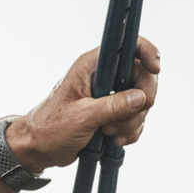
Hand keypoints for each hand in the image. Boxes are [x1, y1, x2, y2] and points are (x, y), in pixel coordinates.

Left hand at [7, 37, 159, 171]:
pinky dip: (130, 130)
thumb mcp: (81, 117)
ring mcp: (109, 94)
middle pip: (142, 76)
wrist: (38, 148)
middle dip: (141, 102)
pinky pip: (135, 117)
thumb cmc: (49, 128)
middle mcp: (102, 76)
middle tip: (125, 120)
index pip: (126, 44)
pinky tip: (114, 140)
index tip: (155, 68)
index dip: (146, 51)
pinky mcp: (112, 112)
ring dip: (132, 121)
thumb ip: (112, 106)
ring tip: (110, 133)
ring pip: (141, 101)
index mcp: (90, 67)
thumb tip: (140, 97)